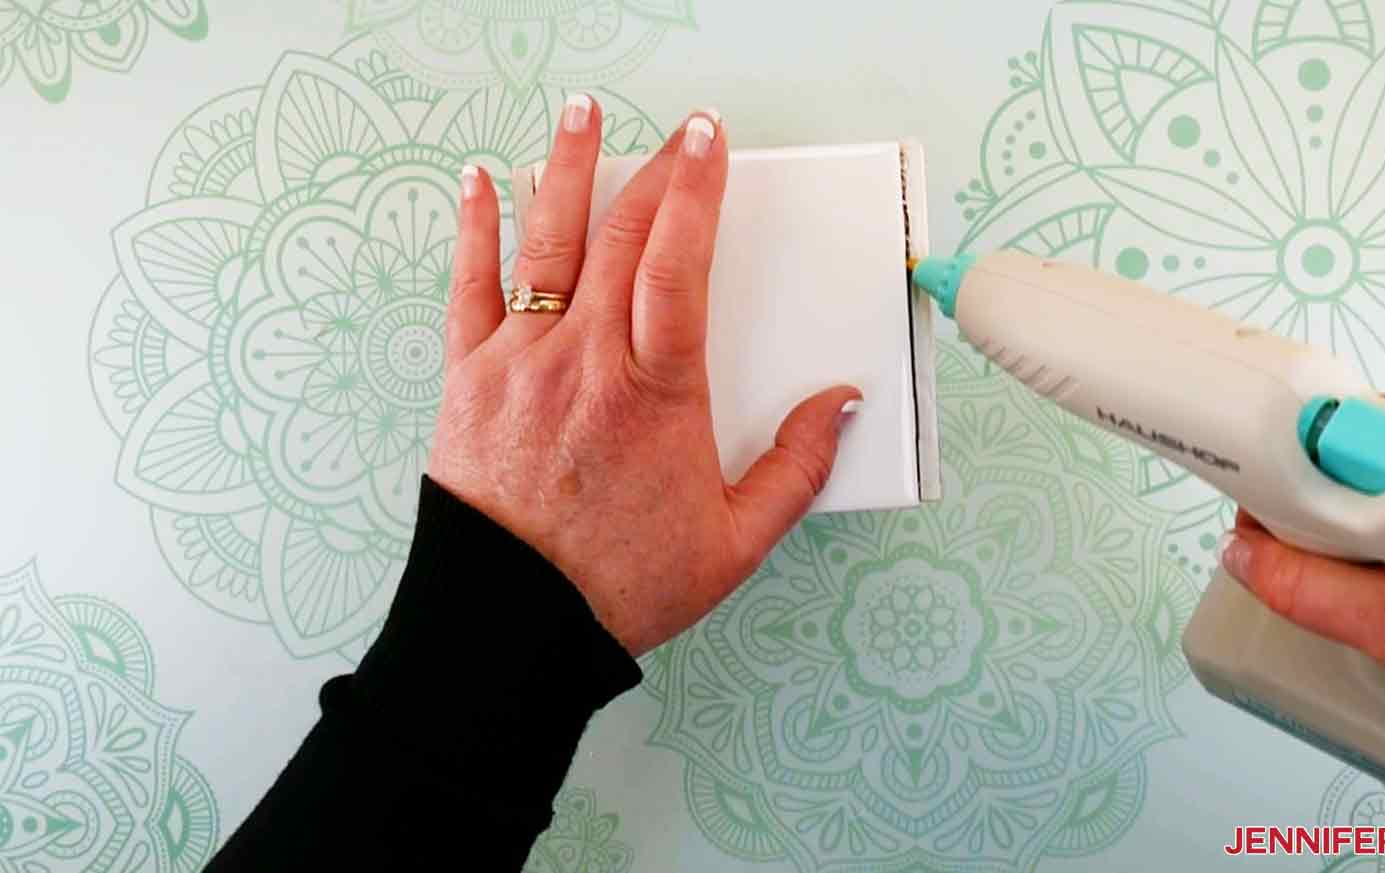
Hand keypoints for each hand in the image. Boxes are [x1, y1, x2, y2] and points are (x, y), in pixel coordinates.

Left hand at [427, 98, 860, 656]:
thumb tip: (842, 405)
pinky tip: (481, 182)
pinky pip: (470, 285)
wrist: (513, 623)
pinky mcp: (470, 377)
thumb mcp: (735, 540)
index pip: (680, 261)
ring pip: (547, 243)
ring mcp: (521, 359)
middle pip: (622, 236)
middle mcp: (586, 358)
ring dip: (566, 170)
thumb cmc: (620, 584)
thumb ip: (797, 467)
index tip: (707, 141)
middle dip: (652, 173)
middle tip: (674, 134)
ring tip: (581, 115)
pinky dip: (476, 228)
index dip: (695, 190)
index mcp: (657, 389)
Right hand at [1219, 396, 1384, 714]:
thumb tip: (1242, 551)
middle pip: (1356, 451)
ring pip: (1370, 475)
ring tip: (1355, 570)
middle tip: (1318, 554)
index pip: (1355, 429)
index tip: (1277, 511)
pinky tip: (1376, 566)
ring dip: (1341, 519)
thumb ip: (1305, 588)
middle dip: (1317, 501)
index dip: (1301, 469)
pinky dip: (1368, 526)